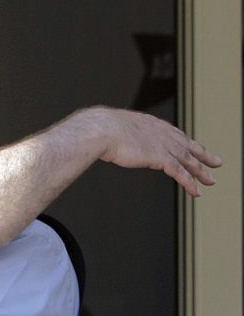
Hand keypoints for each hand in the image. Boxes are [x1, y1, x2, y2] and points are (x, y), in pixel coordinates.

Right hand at [76, 107, 221, 196]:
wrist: (101, 129)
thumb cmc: (100, 128)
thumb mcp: (112, 128)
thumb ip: (117, 134)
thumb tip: (105, 138)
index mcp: (151, 124)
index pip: (175, 134)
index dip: (186, 143)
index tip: (194, 148)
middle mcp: (162, 133)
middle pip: (188, 146)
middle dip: (203, 155)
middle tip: (215, 163)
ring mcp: (163, 145)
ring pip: (189, 161)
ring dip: (201, 172)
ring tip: (210, 181)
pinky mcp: (161, 158)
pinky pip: (180, 173)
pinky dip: (190, 182)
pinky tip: (196, 191)